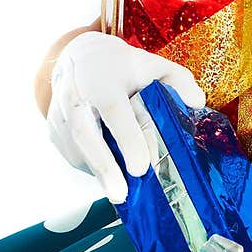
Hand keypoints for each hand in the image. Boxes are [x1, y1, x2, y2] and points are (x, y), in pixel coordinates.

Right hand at [46, 31, 205, 202]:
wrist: (80, 57)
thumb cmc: (124, 68)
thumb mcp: (154, 65)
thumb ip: (179, 81)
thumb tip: (196, 103)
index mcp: (104, 79)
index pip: (114, 111)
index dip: (127, 140)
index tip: (141, 168)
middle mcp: (77, 96)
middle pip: (86, 135)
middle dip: (104, 167)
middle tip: (121, 194)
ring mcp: (60, 114)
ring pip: (77, 150)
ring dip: (98, 173)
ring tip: (119, 193)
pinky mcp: (54, 129)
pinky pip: (72, 154)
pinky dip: (91, 168)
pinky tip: (109, 176)